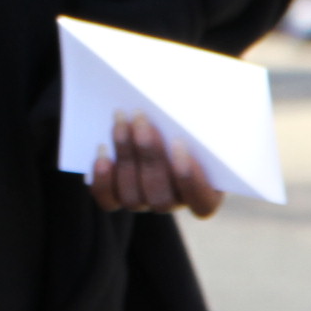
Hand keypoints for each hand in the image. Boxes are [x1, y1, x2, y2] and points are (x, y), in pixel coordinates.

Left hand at [91, 113, 220, 217]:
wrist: (158, 114)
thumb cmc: (192, 114)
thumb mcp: (204, 113)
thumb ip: (203, 119)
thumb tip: (194, 108)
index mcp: (208, 191)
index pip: (202, 203)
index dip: (191, 179)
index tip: (179, 144)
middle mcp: (175, 202)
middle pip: (161, 195)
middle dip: (149, 154)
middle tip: (141, 119)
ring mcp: (146, 201)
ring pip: (133, 194)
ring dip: (125, 155)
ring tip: (121, 120)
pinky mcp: (120, 196)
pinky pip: (109, 199)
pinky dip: (103, 179)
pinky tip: (102, 152)